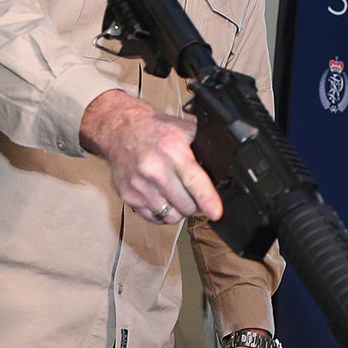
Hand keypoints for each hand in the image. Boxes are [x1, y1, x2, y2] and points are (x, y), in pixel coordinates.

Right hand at [79, 89, 222, 223]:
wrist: (120, 130)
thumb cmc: (155, 131)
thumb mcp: (183, 130)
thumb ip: (204, 147)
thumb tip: (227, 166)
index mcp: (172, 150)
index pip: (193, 179)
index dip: (207, 198)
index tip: (216, 212)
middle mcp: (154, 169)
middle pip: (186, 204)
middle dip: (195, 203)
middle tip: (192, 191)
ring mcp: (139, 185)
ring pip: (171, 216)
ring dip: (179, 210)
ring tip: (176, 194)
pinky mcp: (128, 196)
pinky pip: (154, 218)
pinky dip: (163, 212)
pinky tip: (163, 197)